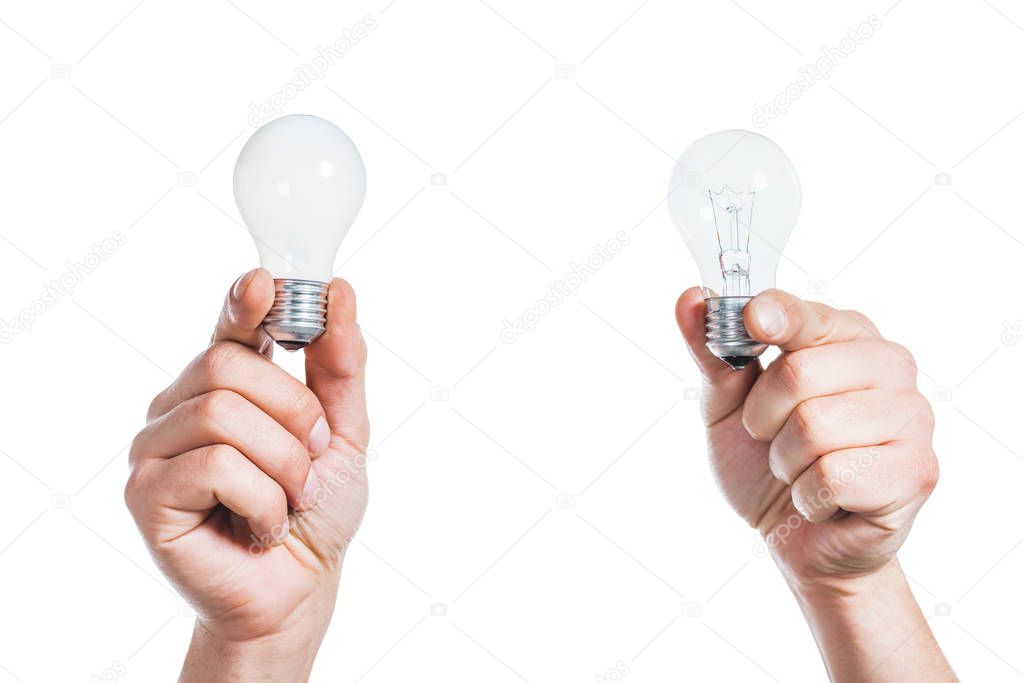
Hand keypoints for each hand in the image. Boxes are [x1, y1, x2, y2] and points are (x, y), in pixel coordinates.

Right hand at [125, 268, 368, 680]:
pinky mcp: (145, 493)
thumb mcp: (344, 432)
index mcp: (225, 387)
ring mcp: (155, 448)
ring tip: (289, 499)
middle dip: (293, 413)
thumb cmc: (315, 510)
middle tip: (311, 459)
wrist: (299, 589)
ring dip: (284, 463)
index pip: (228, 328)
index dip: (245, 302)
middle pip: (228, 365)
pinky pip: (214, 465)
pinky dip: (262, 500)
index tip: (266, 283)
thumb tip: (340, 292)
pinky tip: (260, 527)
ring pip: (223, 413)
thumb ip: (340, 368)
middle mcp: (180, 407)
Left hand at [676, 287, 936, 585]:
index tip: (754, 319)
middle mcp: (890, 366)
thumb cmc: (765, 463)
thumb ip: (713, 352)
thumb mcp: (727, 405)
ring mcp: (912, 417)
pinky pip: (836, 475)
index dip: (775, 316)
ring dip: (786, 462)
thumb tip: (689, 298)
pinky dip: (810, 496)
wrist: (794, 538)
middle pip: (801, 372)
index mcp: (847, 336)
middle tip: (774, 438)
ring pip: (816, 426)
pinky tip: (825, 500)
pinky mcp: (917, 470)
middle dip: (764, 418)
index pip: (808, 313)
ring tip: (801, 470)